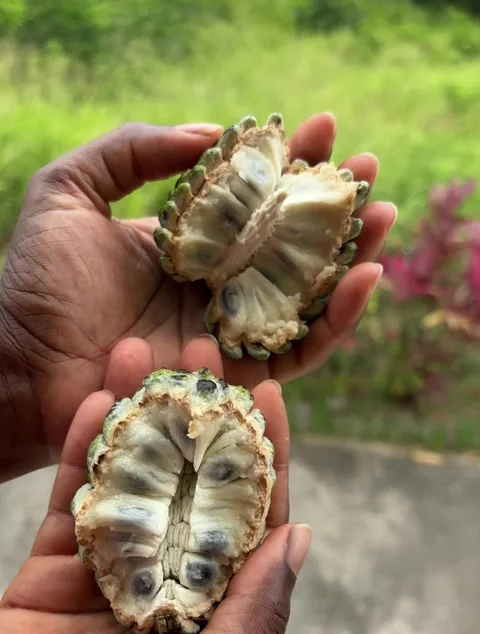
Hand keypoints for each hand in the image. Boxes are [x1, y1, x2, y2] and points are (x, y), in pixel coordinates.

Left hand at [0, 114, 395, 478]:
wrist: (26, 366)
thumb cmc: (39, 283)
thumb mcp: (70, 191)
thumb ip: (133, 150)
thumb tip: (212, 134)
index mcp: (186, 243)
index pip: (252, 198)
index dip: (288, 163)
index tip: (320, 127)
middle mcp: (215, 286)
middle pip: (290, 245)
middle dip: (334, 206)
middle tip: (370, 170)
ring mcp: (228, 332)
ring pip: (307, 296)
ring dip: (352, 256)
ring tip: (384, 215)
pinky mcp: (236, 377)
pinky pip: (300, 351)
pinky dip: (337, 319)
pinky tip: (365, 277)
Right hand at [0, 335, 310, 633]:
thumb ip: (254, 622)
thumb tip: (301, 536)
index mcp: (218, 628)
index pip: (253, 529)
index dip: (265, 460)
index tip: (271, 394)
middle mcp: (168, 599)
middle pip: (190, 493)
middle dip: (199, 425)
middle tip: (202, 352)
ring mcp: (106, 587)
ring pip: (130, 489)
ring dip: (137, 423)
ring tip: (142, 353)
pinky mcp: (46, 583)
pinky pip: (69, 507)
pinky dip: (79, 454)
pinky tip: (93, 402)